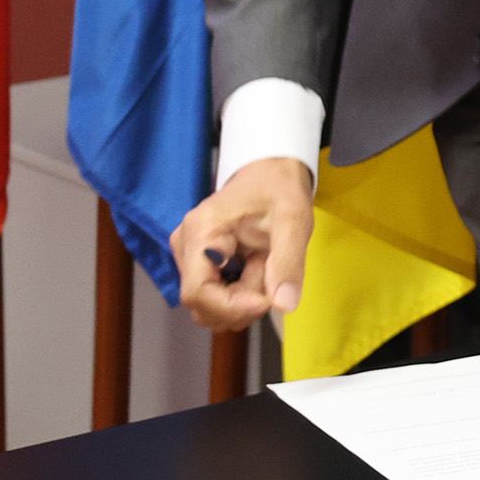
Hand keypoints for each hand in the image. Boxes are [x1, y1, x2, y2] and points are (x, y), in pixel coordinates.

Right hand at [170, 157, 313, 330]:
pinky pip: (215, 297)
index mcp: (200, 231)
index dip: (232, 307)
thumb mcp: (295, 220)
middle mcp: (185, 245)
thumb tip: (284, 305)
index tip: (267, 299)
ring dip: (244, 298)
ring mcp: (188, 255)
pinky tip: (256, 266)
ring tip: (264, 262)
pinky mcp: (197, 263)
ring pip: (211, 305)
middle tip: (270, 269)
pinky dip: (241, 293)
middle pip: (203, 304)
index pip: (197, 293)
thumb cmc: (279, 189)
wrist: (271, 172)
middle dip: (243, 301)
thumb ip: (288, 262)